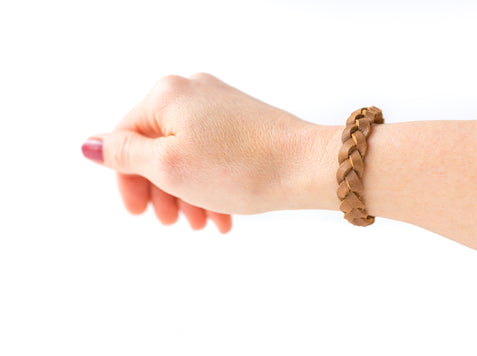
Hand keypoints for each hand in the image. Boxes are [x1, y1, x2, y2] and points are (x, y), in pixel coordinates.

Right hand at [82, 73, 340, 231]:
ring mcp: (220, 107)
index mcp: (167, 95)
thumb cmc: (239, 167)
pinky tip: (222, 217)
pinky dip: (212, 186)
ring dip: (189, 194)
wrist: (306, 166)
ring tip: (202, 224)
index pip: (126, 139)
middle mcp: (192, 93)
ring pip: (188, 156)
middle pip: (159, 148)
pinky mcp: (242, 123)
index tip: (138, 212)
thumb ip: (124, 154)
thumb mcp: (169, 166)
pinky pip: (214, 156)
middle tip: (173, 222)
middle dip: (163, 191)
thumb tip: (89, 144)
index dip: (127, 180)